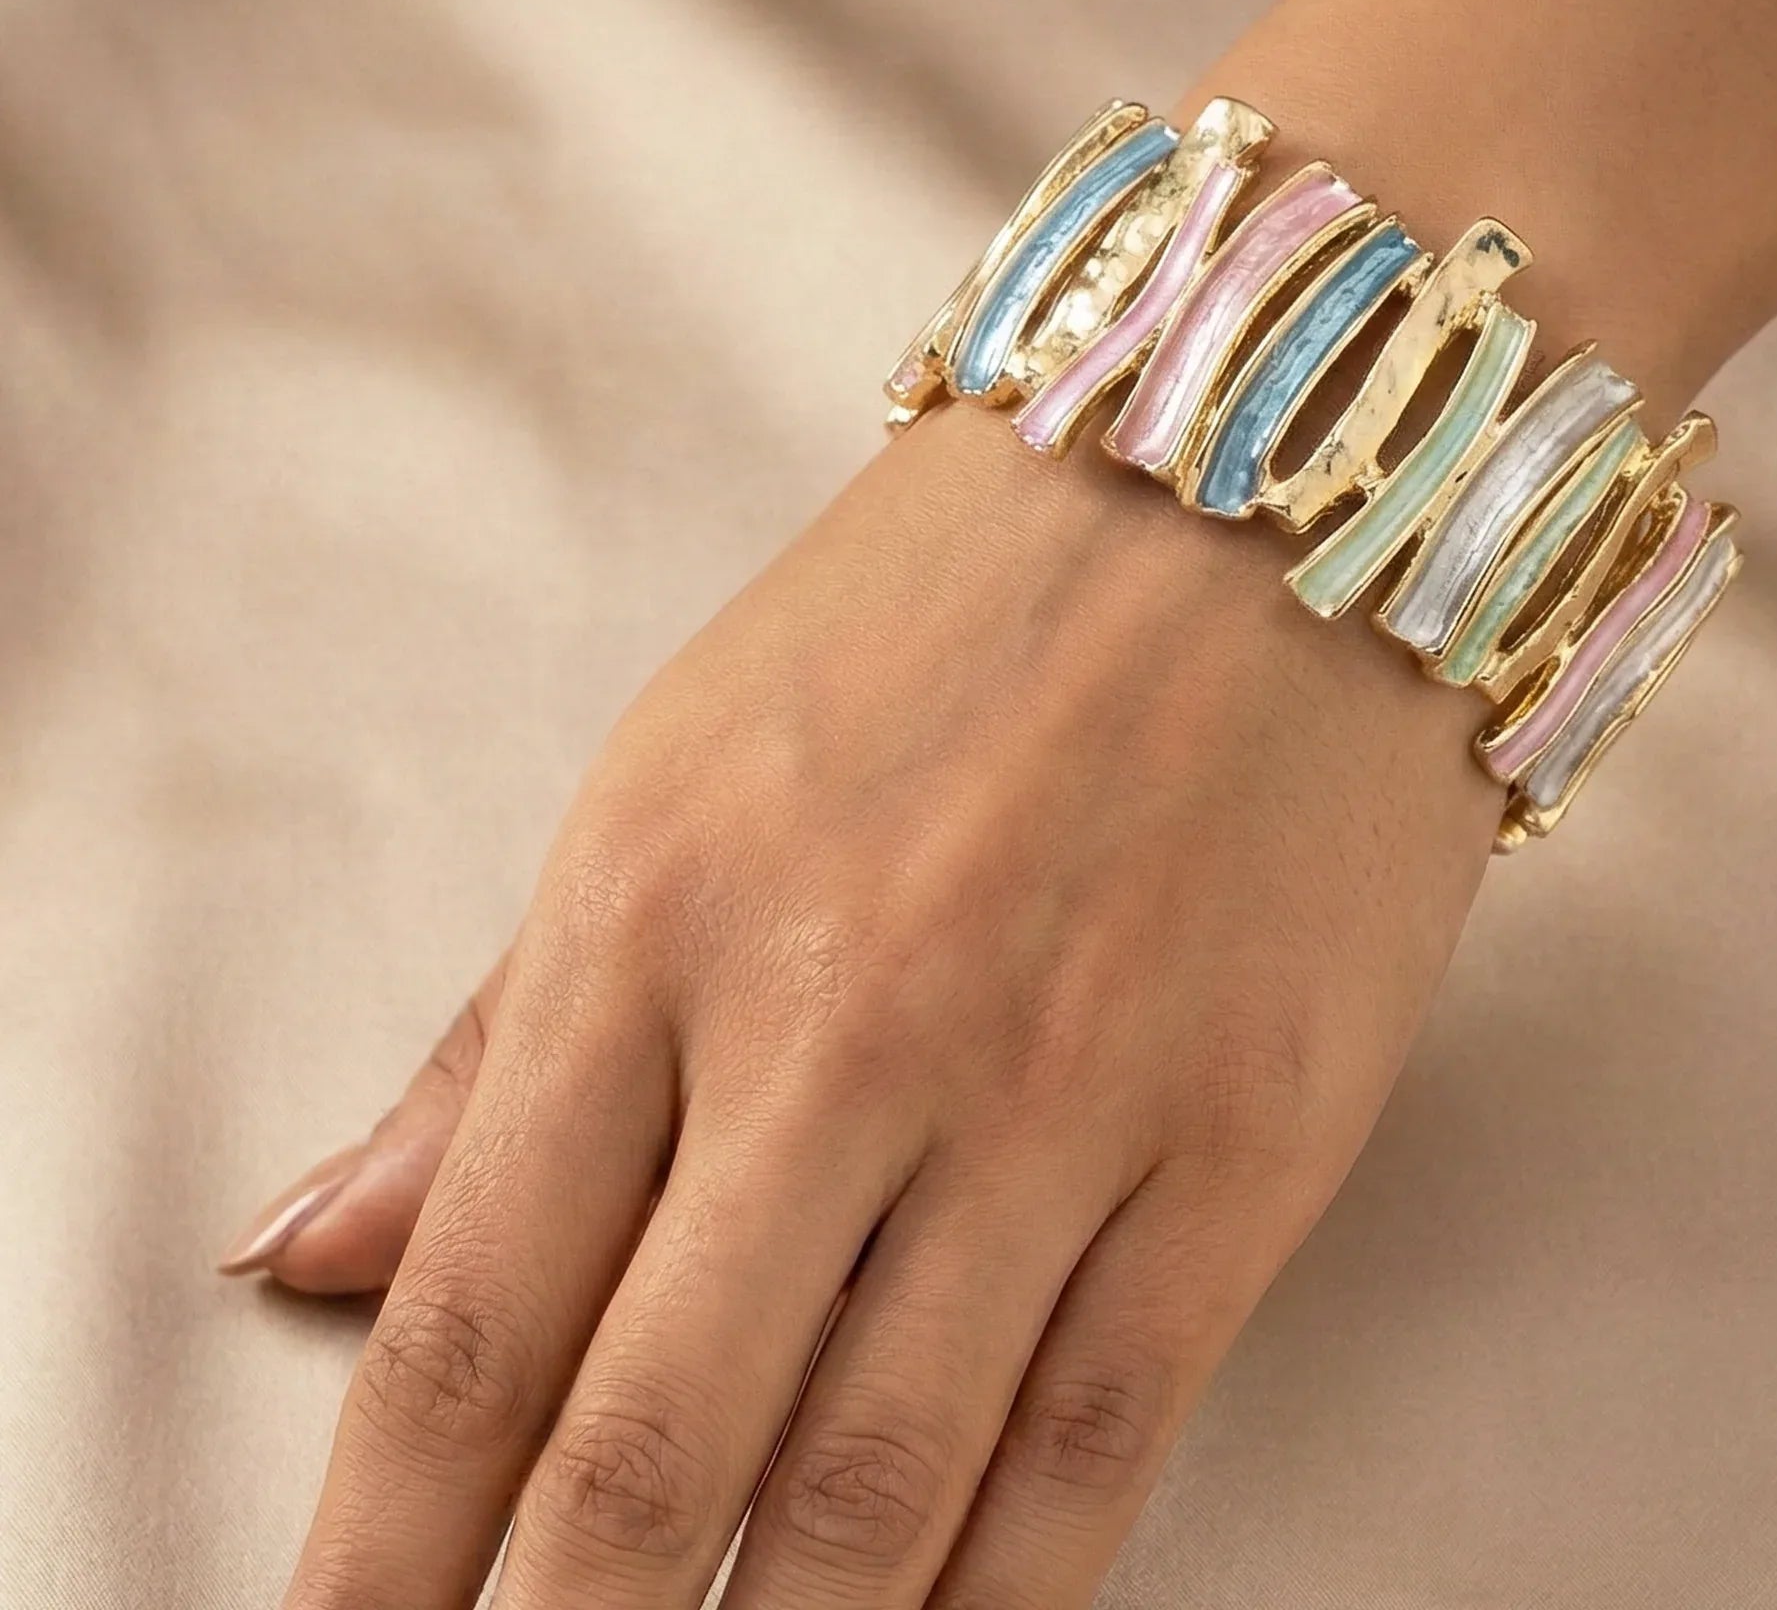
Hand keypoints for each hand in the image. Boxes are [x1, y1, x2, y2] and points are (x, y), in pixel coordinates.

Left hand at [231, 403, 1496, 1609]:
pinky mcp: (1244, 1144)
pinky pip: (1095, 1449)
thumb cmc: (950, 606)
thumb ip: (499, 1037)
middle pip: (651, 1449)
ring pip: (873, 1497)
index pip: (475, 1316)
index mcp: (659, 907)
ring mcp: (1058, 1094)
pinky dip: (997, 1609)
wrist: (1261, 479)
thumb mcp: (676, 768)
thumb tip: (317, 1247)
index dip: (385, 1554)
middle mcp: (842, 1020)